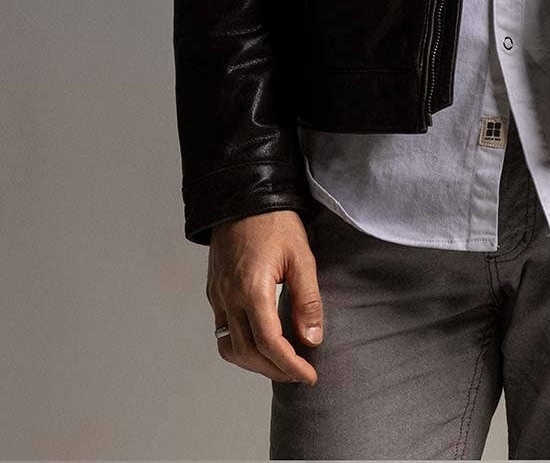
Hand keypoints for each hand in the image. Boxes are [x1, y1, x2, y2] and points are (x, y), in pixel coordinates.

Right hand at [206, 209, 323, 384]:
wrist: (244, 196)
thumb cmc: (275, 222)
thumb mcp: (302, 256)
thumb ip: (308, 300)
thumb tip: (312, 339)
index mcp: (252, 289)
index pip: (269, 344)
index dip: (290, 366)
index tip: (309, 376)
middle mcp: (229, 297)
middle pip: (247, 353)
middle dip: (274, 370)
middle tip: (300, 374)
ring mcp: (218, 295)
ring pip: (230, 347)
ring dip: (255, 363)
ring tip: (281, 364)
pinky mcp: (214, 291)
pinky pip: (223, 330)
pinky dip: (242, 345)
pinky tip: (261, 342)